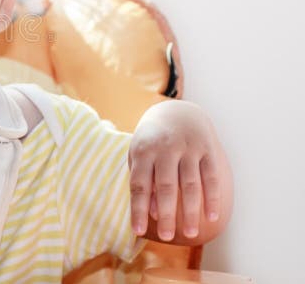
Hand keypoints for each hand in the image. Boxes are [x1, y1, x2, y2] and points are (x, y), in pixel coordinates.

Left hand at [128, 100, 224, 242]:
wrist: (177, 112)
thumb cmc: (153, 142)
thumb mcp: (141, 156)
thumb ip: (144, 182)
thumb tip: (153, 213)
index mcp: (143, 151)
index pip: (139, 184)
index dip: (138, 209)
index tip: (137, 231)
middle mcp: (165, 148)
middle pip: (165, 186)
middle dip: (166, 214)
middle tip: (167, 237)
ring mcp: (188, 148)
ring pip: (190, 184)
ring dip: (191, 211)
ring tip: (190, 234)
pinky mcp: (207, 149)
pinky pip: (211, 177)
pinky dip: (212, 198)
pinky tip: (212, 217)